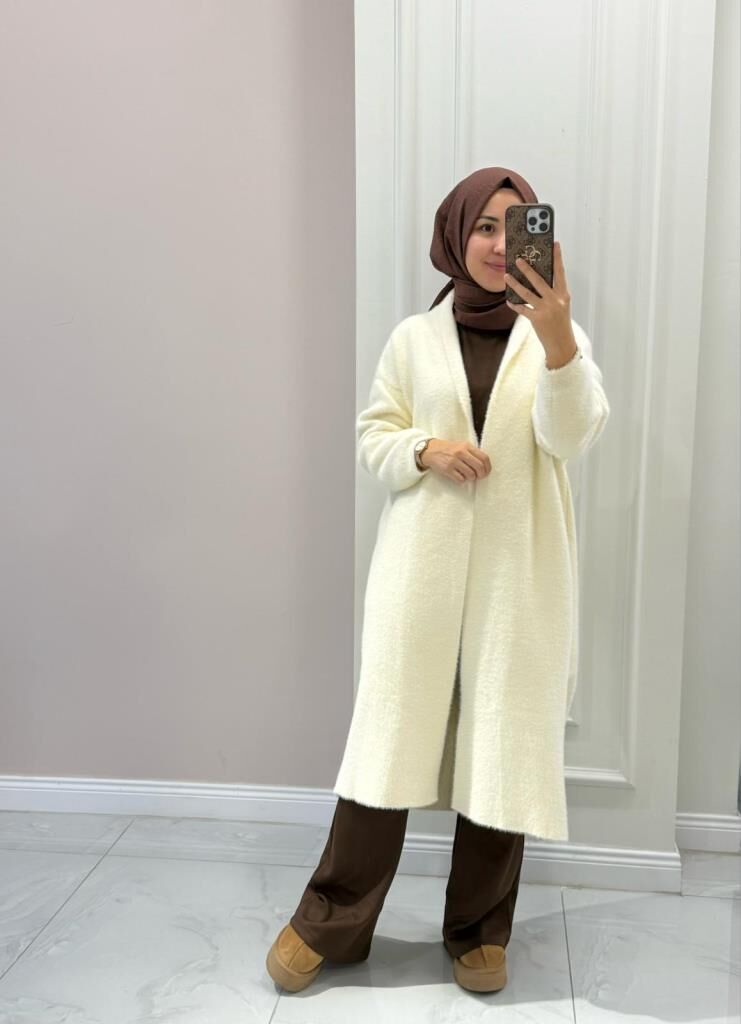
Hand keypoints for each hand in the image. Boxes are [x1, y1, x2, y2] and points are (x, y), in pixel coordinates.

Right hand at [422, 438, 490, 483]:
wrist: (431, 450)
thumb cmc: (448, 449)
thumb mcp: (461, 446)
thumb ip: (472, 453)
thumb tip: (485, 465)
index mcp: (466, 446)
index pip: (484, 457)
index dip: (488, 467)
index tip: (486, 471)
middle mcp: (461, 452)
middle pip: (479, 467)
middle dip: (481, 474)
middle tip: (479, 476)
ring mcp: (454, 461)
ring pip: (471, 475)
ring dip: (471, 478)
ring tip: (467, 475)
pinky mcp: (447, 469)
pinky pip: (461, 479)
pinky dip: (462, 480)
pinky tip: (459, 476)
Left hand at [504, 241, 576, 359]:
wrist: (562, 345)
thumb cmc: (560, 323)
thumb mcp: (561, 305)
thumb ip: (553, 292)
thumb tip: (537, 279)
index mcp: (563, 294)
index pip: (560, 273)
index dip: (557, 258)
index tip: (555, 244)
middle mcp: (555, 300)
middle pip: (540, 280)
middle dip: (528, 269)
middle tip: (519, 259)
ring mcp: (546, 310)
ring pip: (527, 293)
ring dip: (515, 283)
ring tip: (507, 276)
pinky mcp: (537, 320)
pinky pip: (523, 309)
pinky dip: (515, 305)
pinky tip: (508, 300)